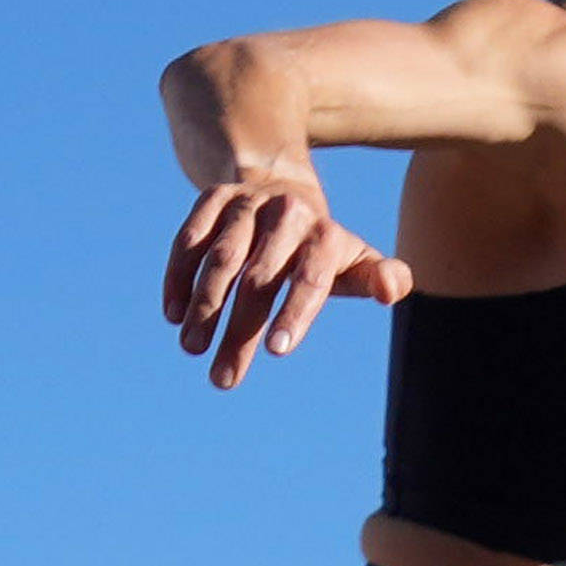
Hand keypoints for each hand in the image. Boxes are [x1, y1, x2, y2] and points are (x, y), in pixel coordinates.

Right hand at [167, 164, 410, 386]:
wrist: (282, 186)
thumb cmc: (320, 246)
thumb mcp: (354, 260)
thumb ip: (381, 277)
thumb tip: (391, 291)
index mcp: (324, 233)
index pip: (311, 277)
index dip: (295, 313)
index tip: (277, 352)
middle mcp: (286, 213)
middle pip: (259, 278)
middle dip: (240, 331)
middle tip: (224, 379)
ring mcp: (246, 204)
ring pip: (220, 259)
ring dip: (203, 306)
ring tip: (192, 348)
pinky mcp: (211, 199)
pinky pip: (190, 239)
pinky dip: (179, 276)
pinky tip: (173, 314)